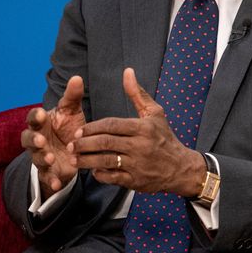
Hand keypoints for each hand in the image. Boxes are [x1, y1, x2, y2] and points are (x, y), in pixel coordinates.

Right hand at [20, 76, 85, 199]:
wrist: (74, 151)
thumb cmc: (69, 127)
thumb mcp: (71, 112)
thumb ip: (72, 97)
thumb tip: (77, 78)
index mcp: (41, 123)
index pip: (32, 118)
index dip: (35, 117)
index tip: (41, 115)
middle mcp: (37, 140)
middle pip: (27, 140)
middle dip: (33, 140)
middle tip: (41, 140)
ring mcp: (41, 157)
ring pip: (35, 159)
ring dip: (41, 159)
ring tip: (50, 158)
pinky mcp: (49, 172)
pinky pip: (47, 178)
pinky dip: (51, 180)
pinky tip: (57, 183)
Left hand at [69, 68, 204, 196]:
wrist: (180, 167)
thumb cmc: (164, 137)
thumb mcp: (155, 113)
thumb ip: (137, 93)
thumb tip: (127, 72)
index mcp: (143, 128)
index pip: (112, 125)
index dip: (93, 128)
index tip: (80, 130)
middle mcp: (140, 146)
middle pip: (106, 143)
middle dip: (85, 144)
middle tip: (71, 145)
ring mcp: (138, 164)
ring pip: (106, 161)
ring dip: (86, 161)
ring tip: (74, 159)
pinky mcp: (136, 181)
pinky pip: (112, 178)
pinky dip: (100, 174)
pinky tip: (93, 170)